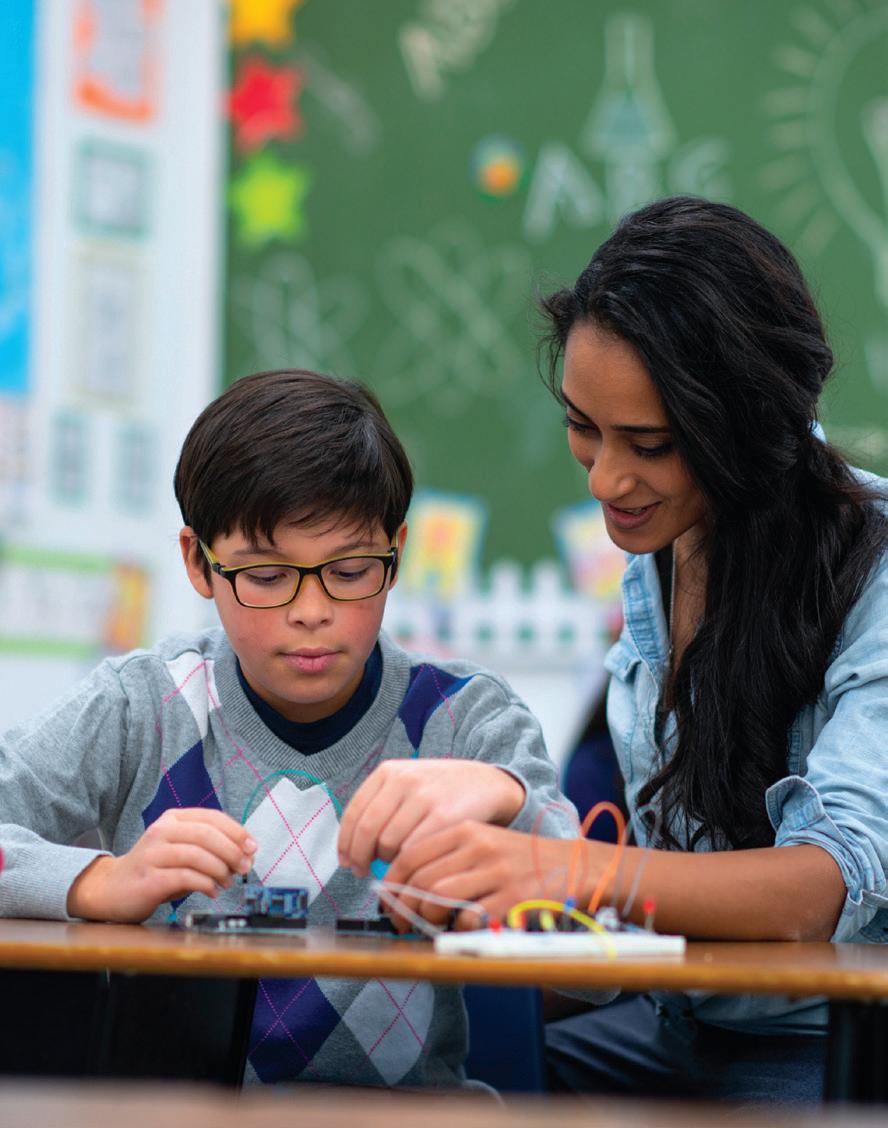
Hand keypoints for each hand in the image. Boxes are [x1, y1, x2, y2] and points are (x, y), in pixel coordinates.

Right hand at [66, 808, 256, 922]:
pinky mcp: (148, 878)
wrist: (110, 889)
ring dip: (220, 869)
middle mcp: (161, 832)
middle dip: (232, 851)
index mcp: (173, 819)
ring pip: (197, 854)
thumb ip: (209, 849)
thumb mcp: (181, 851)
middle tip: (244, 867)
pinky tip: (212, 891)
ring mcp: (153, 854)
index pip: (212, 817)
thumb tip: (245, 855)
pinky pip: (185, 876)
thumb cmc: (154, 870)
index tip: (252, 847)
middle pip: (206, 834)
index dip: (236, 831)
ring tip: (227, 882)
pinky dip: (205, 884)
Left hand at [338, 760, 524, 877]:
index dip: (345, 842)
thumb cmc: (441, 790)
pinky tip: (412, 866)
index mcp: (389, 771)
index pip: (354, 812)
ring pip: (388, 843)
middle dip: (360, 858)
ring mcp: (424, 798)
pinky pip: (414, 850)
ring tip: (394, 865)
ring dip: (386, 862)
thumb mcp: (407, 783)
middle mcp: (404, 780)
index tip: (346, 861)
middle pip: (367, 831)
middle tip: (363, 872)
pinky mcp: (444, 817)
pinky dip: (408, 864)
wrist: (485, 783)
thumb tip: (350, 849)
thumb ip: (380, 806)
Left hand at [381, 821, 588, 931]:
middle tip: (404, 923)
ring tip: (432, 926)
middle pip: (421, 879)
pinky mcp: (515, 899)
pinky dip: (461, 929)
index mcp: (467, 830)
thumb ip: (449, 858)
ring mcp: (498, 872)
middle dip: (405, 908)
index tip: (388, 901)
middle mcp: (480, 846)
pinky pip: (472, 918)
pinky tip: (466, 928)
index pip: (412, 854)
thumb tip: (405, 885)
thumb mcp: (485, 844)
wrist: (575, 866)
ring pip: (439, 897)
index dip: (392, 883)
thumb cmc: (521, 860)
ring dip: (428, 919)